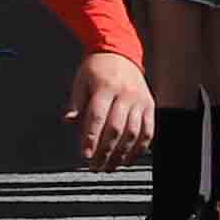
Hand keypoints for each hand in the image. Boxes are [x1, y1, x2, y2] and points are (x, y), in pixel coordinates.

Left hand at [64, 51, 151, 166]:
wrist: (121, 52)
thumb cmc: (97, 68)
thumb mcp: (80, 80)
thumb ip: (75, 102)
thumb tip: (69, 121)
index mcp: (105, 87)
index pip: (97, 117)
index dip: (91, 138)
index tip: (85, 155)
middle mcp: (125, 94)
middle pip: (115, 129)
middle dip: (105, 151)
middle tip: (95, 167)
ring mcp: (140, 101)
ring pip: (133, 133)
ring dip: (122, 154)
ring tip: (110, 167)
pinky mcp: (150, 106)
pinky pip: (148, 131)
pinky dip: (140, 148)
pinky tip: (130, 159)